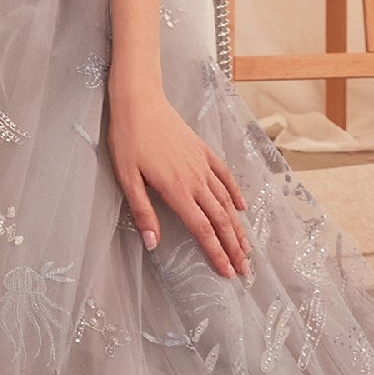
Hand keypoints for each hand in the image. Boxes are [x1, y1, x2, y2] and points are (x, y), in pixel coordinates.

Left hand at [107, 83, 249, 278]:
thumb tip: (152, 243)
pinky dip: (235, 193)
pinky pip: (225, 175)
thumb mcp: (127, 178)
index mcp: (176, 190)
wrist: (140, 101)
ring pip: (226, 201)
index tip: (227, 272)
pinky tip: (241, 207)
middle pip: (220, 220)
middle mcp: (195, 180)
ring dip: (238, 227)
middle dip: (233, 247)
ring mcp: (202, 164)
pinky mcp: (203, 151)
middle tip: (245, 270)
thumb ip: (142, 212)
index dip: (216, 253)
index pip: (202, 229)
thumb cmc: (128, 139)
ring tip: (246, 247)